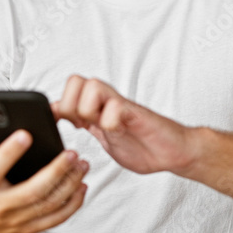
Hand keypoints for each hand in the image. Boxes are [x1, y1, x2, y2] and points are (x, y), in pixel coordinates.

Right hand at [0, 128, 88, 232]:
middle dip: (56, 171)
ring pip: (49, 204)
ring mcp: (17, 220)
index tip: (25, 135)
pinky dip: (73, 204)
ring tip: (81, 165)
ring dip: (70, 184)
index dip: (9, 153)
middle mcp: (0, 207)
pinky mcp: (30, 229)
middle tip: (71, 153)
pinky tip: (81, 186)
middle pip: (32, 190)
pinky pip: (56, 218)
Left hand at [52, 75, 197, 174]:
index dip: (58, 107)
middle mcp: (108, 101)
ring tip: (99, 127)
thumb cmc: (143, 145)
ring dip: (89, 110)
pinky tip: (117, 132)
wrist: (174, 152)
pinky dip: (110, 122)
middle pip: (75, 81)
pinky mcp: (136, 113)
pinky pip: (115, 107)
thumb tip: (59, 114)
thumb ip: (84, 123)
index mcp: (97, 106)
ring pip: (93, 86)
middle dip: (71, 107)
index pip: (68, 89)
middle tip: (81, 125)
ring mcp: (121, 105)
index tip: (66, 126)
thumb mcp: (103, 136)